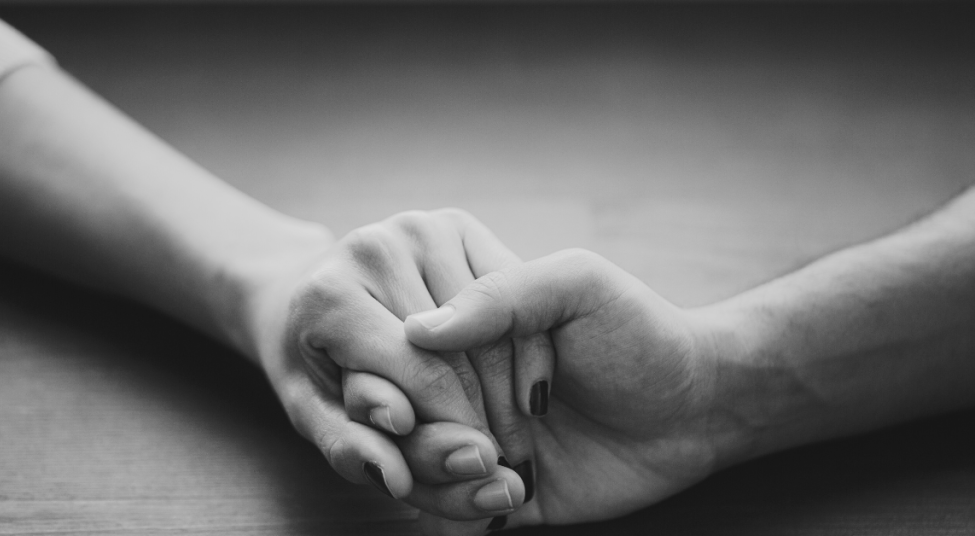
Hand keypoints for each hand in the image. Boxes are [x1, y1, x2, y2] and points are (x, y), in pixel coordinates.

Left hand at [239, 209, 548, 518]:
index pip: (419, 375)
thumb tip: (396, 479)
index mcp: (331, 295)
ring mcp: (420, 226)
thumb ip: (351, 448)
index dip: (459, 429)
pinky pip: (509, 290)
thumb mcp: (315, 413)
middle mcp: (376, 248)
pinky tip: (511, 381)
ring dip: (506, 381)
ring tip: (504, 424)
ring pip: (492, 321)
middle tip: (497, 456)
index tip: (480, 466)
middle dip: (484, 411)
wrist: (305, 292)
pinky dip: (519, 340)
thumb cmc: (311, 360)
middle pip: (460, 349)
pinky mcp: (455, 221)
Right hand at [406, 249, 741, 531]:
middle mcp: (462, 378)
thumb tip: (418, 329)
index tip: (410, 399)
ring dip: (440, 472)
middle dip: (420, 432)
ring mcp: (475, 432)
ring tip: (500, 467)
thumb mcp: (577, 286)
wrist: (698, 409)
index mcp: (471, 324)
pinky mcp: (495, 485)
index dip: (394, 374)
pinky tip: (512, 491)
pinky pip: (447, 505)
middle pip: (392, 408)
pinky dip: (462, 505)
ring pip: (409, 462)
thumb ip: (500, 293)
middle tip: (479, 441)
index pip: (397, 346)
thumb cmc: (640, 333)